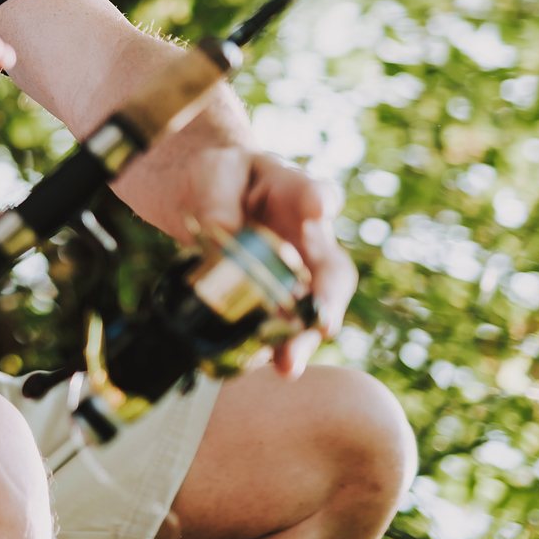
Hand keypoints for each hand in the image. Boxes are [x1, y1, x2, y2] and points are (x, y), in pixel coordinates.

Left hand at [166, 142, 353, 376]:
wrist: (207, 196)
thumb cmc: (222, 177)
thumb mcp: (215, 173)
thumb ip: (219, 199)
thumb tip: (223, 237)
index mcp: (295, 192)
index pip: (314, 193)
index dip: (319, 199)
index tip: (319, 206)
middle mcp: (308, 239)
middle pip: (331, 272)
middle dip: (329, 301)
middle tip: (324, 324)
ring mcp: (296, 274)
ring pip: (310, 311)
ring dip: (300, 340)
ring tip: (288, 364)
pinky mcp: (273, 299)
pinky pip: (278, 328)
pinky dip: (268, 348)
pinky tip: (253, 364)